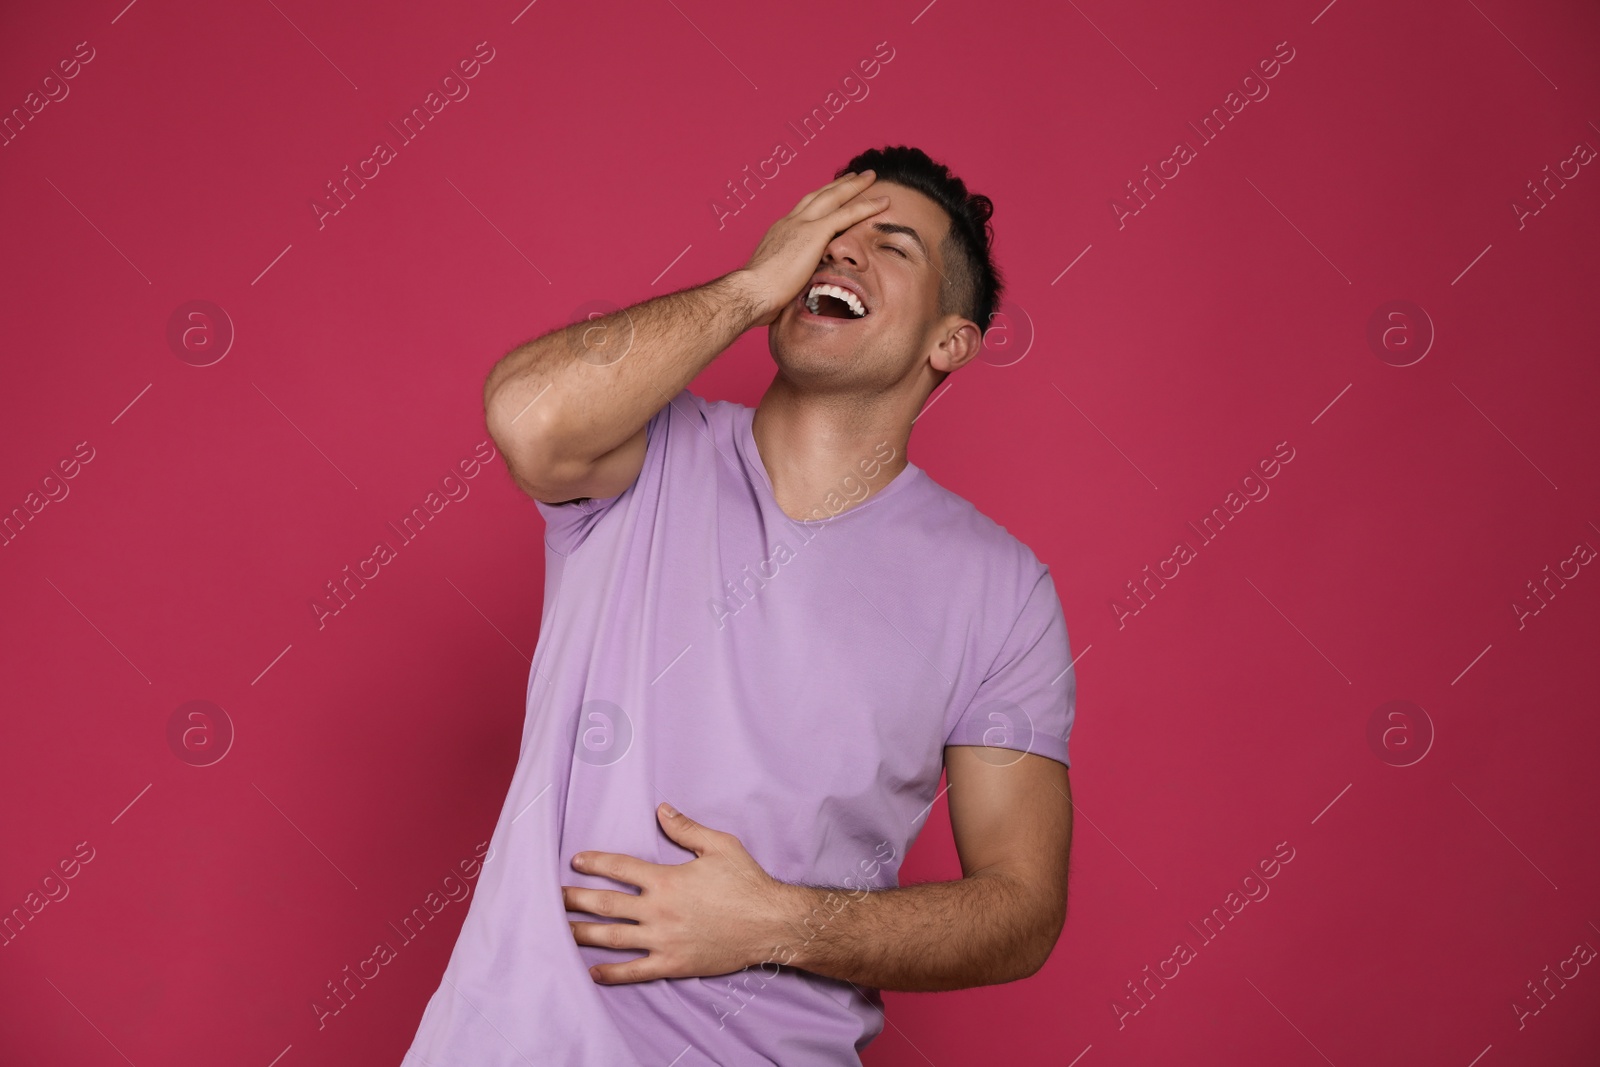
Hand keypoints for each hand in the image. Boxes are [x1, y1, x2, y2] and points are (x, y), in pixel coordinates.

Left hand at [563, 802, 793, 983]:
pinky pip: (635, 971)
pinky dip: (611, 973)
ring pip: (613, 938)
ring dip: (583, 933)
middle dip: (575, 899)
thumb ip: (686, 829)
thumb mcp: (719, 845)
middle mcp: (658, 910)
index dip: (595, 862)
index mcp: (666, 880)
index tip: (576, 861)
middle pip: (606, 904)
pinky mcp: (672, 964)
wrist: (769, 923)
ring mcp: (663, 940)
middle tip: (553, 897)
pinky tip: (592, 972)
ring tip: (559, 930)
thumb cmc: (746, 882)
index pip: (620, 868)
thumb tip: (661, 810)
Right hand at [736, 170, 888, 326]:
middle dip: (838, 185)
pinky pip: (846, 215)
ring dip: (854, 185)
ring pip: (834, 197)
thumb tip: (796, 288)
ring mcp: (802, 225)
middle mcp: (790, 222)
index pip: (805, 210)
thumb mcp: (775, 280)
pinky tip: (883, 202)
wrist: (752, 292)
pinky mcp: (815, 233)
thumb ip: (789, 276)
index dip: (820, 200)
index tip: (831, 194)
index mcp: (780, 232)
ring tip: (870, 177)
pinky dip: (866, 206)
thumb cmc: (758, 295)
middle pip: (819, 195)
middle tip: (854, 175)